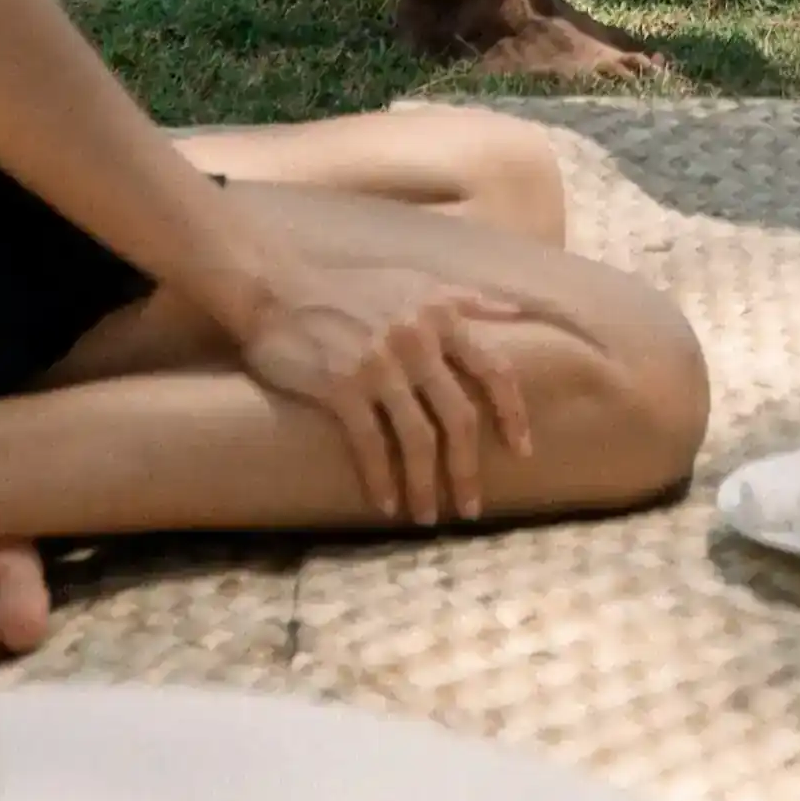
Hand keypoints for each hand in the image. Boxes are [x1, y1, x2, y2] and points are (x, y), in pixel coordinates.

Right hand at [232, 260, 538, 524]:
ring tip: (428, 517)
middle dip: (467, 469)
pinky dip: (381, 479)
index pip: (495, 370)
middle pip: (459, 416)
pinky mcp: (342, 385)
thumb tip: (518, 313)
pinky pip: (371, 444)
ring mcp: (380, 363)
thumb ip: (468, 299)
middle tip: (471, 508)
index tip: (523, 451)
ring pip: (418, 438)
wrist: (277, 292)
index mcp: (442, 315)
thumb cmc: (349, 291)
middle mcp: (418, 338)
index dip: (513, 414)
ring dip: (425, 485)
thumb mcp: (416, 283)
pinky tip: (385, 505)